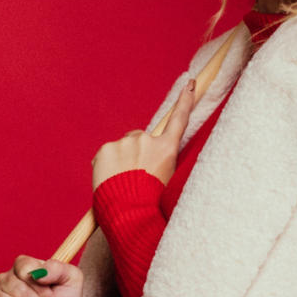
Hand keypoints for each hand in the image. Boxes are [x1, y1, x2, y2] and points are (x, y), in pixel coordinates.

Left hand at [90, 77, 195, 191]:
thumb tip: (146, 158)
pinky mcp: (107, 148)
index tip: (190, 83)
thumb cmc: (149, 202)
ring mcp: (126, 143)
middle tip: (134, 176)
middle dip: (136, 152)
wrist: (128, 213)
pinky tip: (110, 180)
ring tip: (122, 182)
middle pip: (140, 138)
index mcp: (167, 149)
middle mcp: (148, 141)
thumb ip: (159, 161)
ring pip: (122, 147)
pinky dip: (106, 165)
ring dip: (120, 160)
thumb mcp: (166, 180)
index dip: (185, 100)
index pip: (179, 119)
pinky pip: (106, 154)